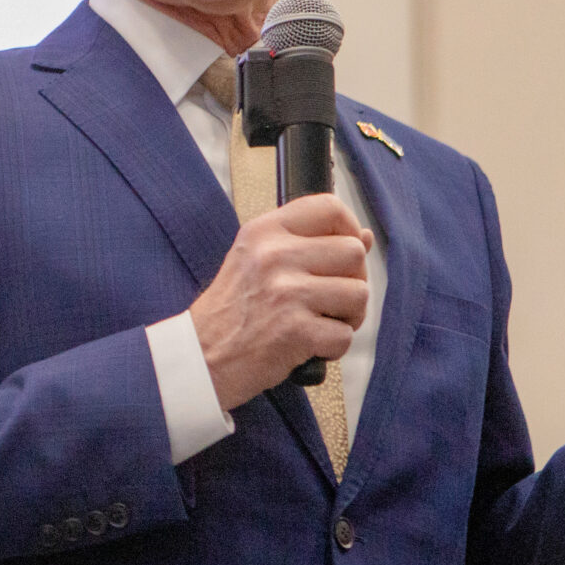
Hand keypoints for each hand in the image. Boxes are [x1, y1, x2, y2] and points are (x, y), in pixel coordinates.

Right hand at [189, 194, 373, 410]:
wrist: (200, 357)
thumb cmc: (230, 311)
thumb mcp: (255, 261)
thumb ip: (306, 244)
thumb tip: (364, 236)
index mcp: (264, 232)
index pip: (329, 208)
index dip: (349, 229)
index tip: (343, 252)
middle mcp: (274, 256)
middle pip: (353, 253)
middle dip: (352, 280)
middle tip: (328, 299)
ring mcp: (286, 293)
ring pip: (359, 294)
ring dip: (347, 316)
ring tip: (318, 322)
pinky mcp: (296, 330)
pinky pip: (346, 335)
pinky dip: (332, 347)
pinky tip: (307, 345)